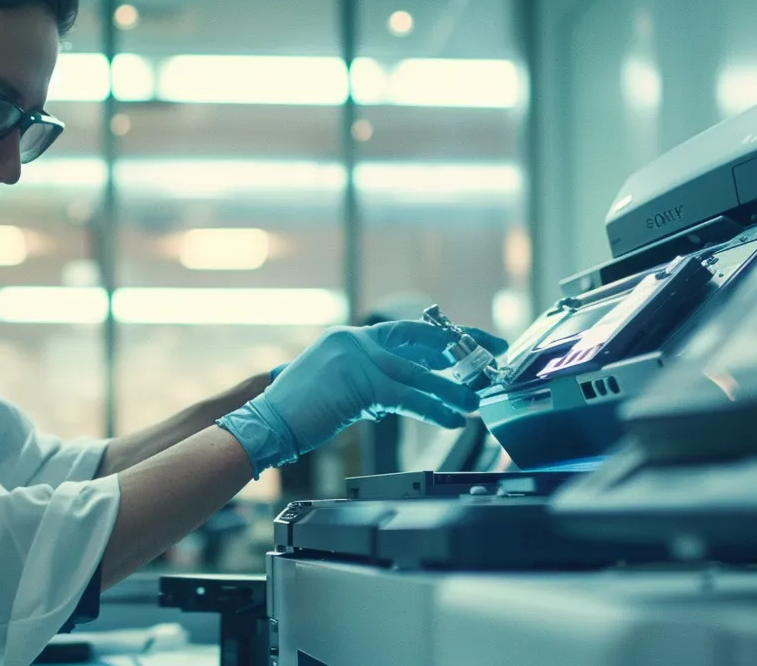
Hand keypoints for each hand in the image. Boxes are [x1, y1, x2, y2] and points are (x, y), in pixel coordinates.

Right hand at [218, 320, 503, 474]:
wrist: (263, 424)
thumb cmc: (296, 415)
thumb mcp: (340, 390)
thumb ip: (372, 385)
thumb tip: (411, 392)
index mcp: (351, 338)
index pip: (408, 332)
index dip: (443, 338)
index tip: (472, 343)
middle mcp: (355, 339)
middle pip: (420, 341)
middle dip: (462, 348)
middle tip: (493, 355)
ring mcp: (356, 357)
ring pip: (418, 373)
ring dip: (453, 388)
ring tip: (476, 401)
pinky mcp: (359, 382)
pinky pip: (407, 396)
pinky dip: (434, 407)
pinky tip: (453, 417)